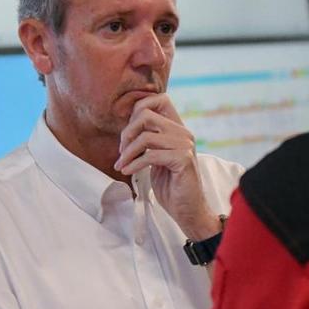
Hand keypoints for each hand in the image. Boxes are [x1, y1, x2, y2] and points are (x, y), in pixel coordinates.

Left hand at [115, 94, 219, 239]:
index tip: (128, 133)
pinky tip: (127, 172)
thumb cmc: (170, 184)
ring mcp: (185, 145)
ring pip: (145, 136)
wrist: (187, 209)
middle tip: (121, 152)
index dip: (138, 110)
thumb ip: (149, 139)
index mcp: (178, 128)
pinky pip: (150, 155)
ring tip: (121, 164)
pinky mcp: (183, 159)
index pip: (159, 99)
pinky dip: (134, 164)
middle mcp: (183, 132)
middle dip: (127, 132)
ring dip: (127, 152)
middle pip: (146, 114)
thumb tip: (128, 126)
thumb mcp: (156, 156)